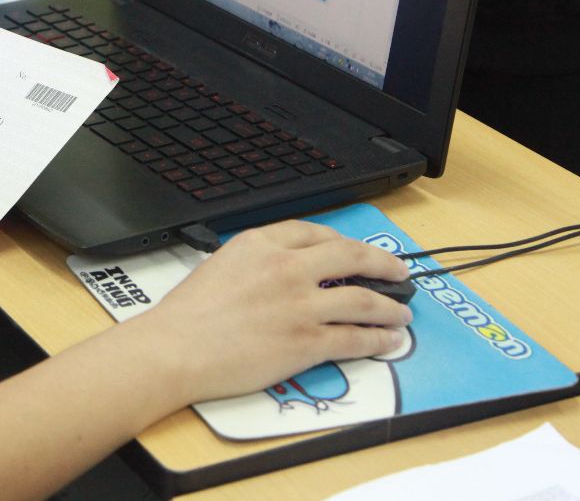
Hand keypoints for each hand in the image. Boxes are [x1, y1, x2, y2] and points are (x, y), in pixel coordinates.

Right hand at [136, 221, 412, 405]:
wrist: (177, 348)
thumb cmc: (187, 314)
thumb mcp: (219, 265)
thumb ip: (254, 262)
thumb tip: (277, 273)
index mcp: (261, 244)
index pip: (315, 233)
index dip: (343, 242)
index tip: (355, 250)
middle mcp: (286, 268)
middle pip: (350, 258)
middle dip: (382, 264)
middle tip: (398, 272)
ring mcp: (300, 305)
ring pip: (363, 300)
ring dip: (390, 307)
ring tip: (402, 313)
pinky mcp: (307, 341)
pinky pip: (355, 339)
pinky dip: (378, 340)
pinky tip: (388, 341)